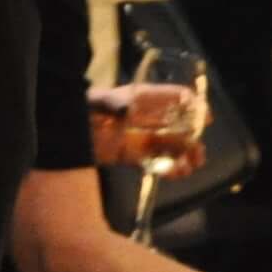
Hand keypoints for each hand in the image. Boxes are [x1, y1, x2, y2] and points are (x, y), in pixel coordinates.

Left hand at [89, 83, 207, 170]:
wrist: (65, 129)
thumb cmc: (85, 107)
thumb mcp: (98, 102)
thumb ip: (113, 105)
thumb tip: (127, 111)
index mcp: (144, 99)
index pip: (176, 97)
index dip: (194, 106)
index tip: (206, 119)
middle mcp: (148, 117)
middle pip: (179, 125)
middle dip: (192, 139)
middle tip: (198, 154)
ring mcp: (142, 137)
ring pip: (171, 146)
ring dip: (184, 156)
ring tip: (189, 168)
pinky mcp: (133, 155)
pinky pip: (156, 162)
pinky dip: (168, 169)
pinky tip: (175, 174)